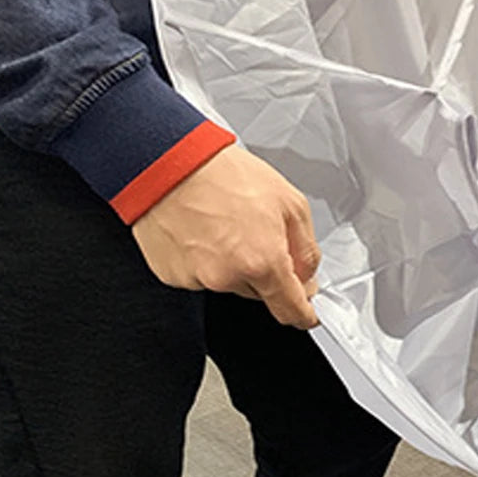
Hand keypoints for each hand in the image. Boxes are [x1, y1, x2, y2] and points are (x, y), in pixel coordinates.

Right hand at [132, 144, 319, 328]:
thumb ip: (306, 249)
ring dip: (233, 263)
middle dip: (264, 269)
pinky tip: (202, 229)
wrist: (170, 162)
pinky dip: (204, 258)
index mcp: (263, 262)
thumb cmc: (223, 173)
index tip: (306, 313)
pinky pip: (199, 275)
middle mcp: (228, 277)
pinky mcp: (172, 274)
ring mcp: (197, 278)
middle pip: (259, 292)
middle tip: (255, 230)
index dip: (303, 313)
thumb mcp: (290, 202)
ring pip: (229, 282)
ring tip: (224, 222)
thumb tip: (307, 277)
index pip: (290, 310)